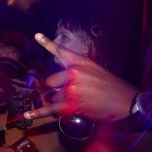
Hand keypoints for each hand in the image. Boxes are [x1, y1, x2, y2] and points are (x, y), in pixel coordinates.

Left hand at [23, 33, 137, 121]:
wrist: (125, 101)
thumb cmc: (112, 86)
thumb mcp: (96, 69)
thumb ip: (79, 71)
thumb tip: (64, 79)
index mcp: (79, 62)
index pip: (60, 51)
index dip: (47, 43)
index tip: (36, 35)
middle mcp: (72, 73)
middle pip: (50, 81)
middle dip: (55, 89)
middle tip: (69, 94)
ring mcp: (71, 89)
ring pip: (52, 96)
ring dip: (59, 101)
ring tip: (76, 103)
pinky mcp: (71, 105)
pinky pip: (50, 109)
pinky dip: (38, 113)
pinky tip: (26, 115)